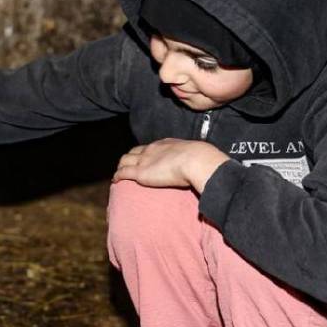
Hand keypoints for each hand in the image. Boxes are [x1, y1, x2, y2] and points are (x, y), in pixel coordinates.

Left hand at [112, 138, 229, 191]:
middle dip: (129, 158)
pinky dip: (118, 176)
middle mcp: (152, 149)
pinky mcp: (140, 172)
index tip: (143, 159)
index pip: (150, 147)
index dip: (144, 153)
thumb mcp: (197, 157)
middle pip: (134, 151)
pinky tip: (116, 181)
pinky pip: (123, 173)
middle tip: (127, 167)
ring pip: (124, 160)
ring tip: (119, 175)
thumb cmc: (202, 159)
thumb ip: (197, 162)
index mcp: (166, 144)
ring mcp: (145, 159)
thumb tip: (211, 169)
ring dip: (121, 167)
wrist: (196, 160)